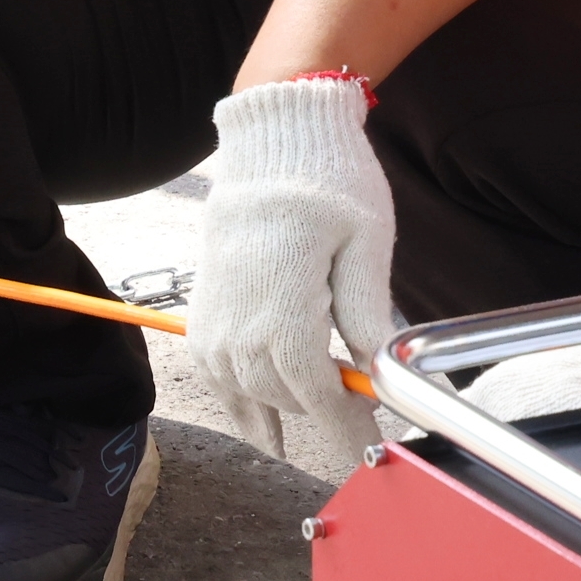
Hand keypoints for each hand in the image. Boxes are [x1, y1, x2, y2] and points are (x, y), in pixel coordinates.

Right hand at [189, 77, 401, 470]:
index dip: (343, 423)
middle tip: (352, 422)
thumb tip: (375, 373)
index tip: (370, 444)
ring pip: (242, 387)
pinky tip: (251, 418)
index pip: (315, 388)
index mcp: (285, 299)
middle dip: (317, 415)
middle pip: (280, 392)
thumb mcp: (366, 239)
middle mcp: (240, 312)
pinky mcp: (205, 300)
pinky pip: (211, 367)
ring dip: (271, 414)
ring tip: (290, 442)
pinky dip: (231, 398)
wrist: (273, 136)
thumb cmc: (327, 177)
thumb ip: (367, 311)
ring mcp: (216, 308)